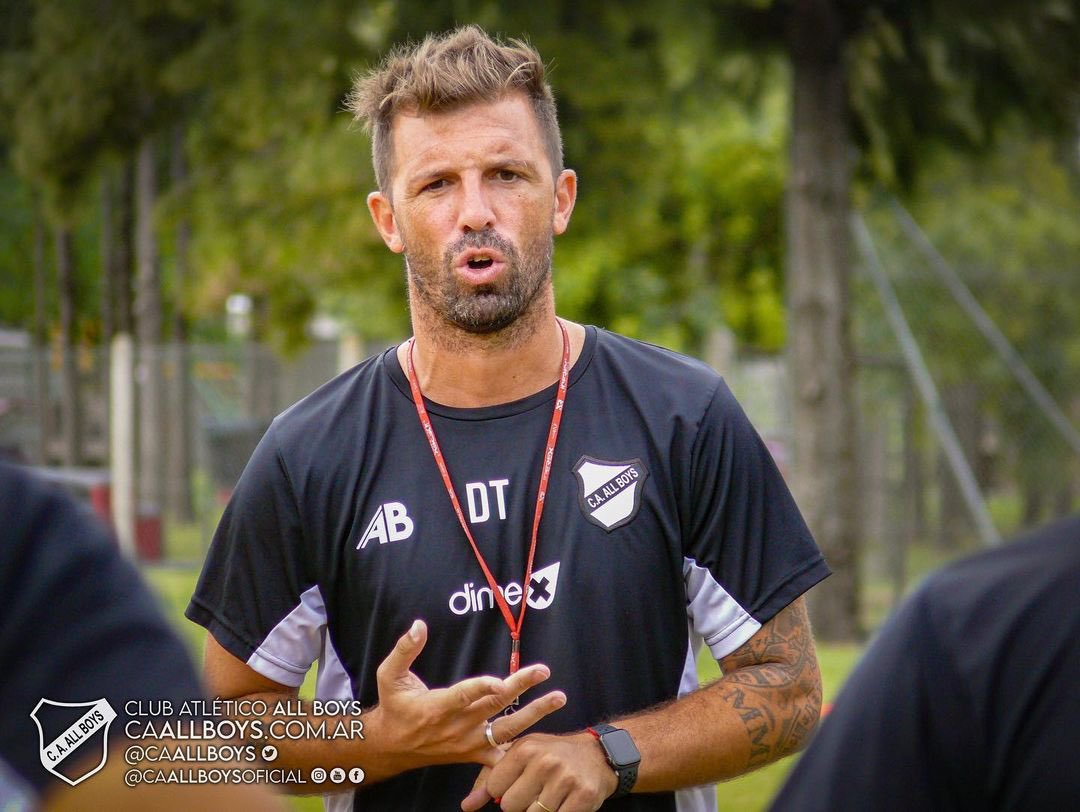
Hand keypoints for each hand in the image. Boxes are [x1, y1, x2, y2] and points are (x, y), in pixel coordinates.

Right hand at [368, 620, 566, 770]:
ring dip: (535, 714)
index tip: (502, 682)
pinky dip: (523, 751)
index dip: (483, 688)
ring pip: (506, 731)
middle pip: (494, 706)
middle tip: (543, 671)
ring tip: (558, 698)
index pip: (464, 696)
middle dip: (521, 687)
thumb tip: (419, 625)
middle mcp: (457, 727)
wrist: (392, 747)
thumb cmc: (394, 706)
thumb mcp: (389, 675)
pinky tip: (547, 738)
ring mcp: (468, 743)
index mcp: (438, 707)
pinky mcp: (474, 754)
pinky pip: (502, 756)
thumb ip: (404, 650)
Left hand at [460, 731, 617, 811]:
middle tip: (536, 792)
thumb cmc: (551, 756)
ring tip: (550, 797)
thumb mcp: (521, 757)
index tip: (517, 785)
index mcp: (525, 749)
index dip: (503, 792)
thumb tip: (466, 806)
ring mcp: (565, 779)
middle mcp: (544, 762)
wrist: (597, 755)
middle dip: (521, 805)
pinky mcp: (583, 796)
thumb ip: (490, 780)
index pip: (495, 787)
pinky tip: (563, 805)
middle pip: (511, 807)